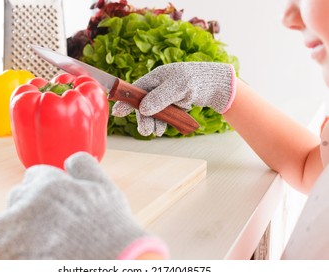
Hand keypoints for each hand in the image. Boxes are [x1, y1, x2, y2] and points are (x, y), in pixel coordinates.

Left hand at [0, 152, 167, 259]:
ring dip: (13, 227)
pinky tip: (4, 251)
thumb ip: (84, 165)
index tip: (50, 199)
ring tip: (31, 238)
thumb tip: (69, 160)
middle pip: (17, 196)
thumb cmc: (111, 225)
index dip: (43, 187)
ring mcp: (19, 230)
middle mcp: (30, 202)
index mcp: (51, 183)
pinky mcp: (13, 254)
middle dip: (28, 206)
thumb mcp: (104, 186)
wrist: (112, 258)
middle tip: (44, 221)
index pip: (34, 175)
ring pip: (3, 221)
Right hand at [112, 62, 235, 135]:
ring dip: (152, 123)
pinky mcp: (172, 105)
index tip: (118, 112)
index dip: (126, 101)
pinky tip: (162, 130)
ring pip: (152, 113)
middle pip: (143, 105)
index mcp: (156, 77)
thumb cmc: (196, 80)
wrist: (214, 86)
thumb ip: (160, 97)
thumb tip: (143, 109)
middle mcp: (157, 87)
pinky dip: (161, 123)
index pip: (136, 89)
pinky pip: (162, 116)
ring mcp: (164, 97)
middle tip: (145, 131)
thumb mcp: (178, 87)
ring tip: (156, 132)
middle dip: (143, 118)